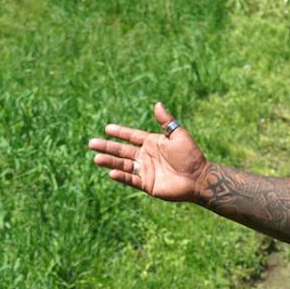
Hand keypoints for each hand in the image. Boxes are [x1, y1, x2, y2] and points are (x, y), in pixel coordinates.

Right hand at [86, 103, 207, 202]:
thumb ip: (166, 121)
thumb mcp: (179, 135)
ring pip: (123, 165)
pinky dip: (121, 176)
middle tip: (91, 143)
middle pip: (122, 151)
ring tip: (96, 158)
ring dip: (110, 161)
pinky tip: (111, 172)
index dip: (119, 132)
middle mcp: (145, 156)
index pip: (131, 136)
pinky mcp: (147, 184)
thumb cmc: (191, 155)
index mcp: (151, 143)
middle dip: (107, 147)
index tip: (107, 128)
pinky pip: (131, 179)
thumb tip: (157, 104)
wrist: (198, 178)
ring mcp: (145, 171)